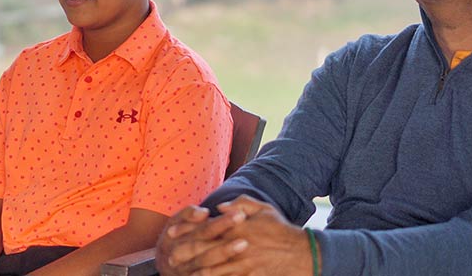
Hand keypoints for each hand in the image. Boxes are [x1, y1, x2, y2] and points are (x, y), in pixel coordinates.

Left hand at [160, 195, 315, 275]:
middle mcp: (237, 245)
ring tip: (181, 273)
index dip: (187, 231)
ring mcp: (243, 264)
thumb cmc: (281, 230)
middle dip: (185, 254)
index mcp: (238, 227)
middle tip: (169, 257)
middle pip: (204, 250)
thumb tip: (221, 207)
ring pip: (213, 270)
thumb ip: (241, 204)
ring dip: (195, 271)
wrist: (302, 255)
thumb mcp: (263, 209)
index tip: (172, 233)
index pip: (207, 228)